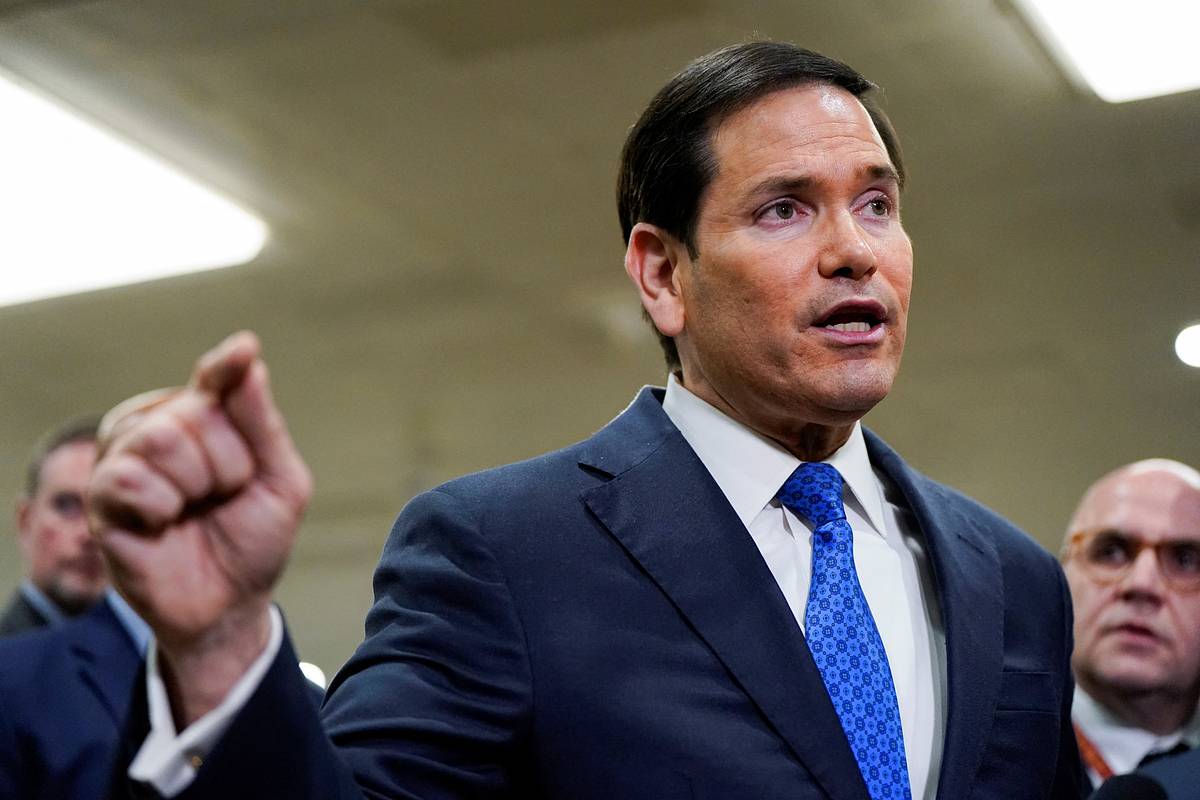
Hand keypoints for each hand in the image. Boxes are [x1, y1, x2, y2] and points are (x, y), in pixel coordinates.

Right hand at [88, 331, 311, 723]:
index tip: (244, 351)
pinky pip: (129, 477)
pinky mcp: (101, 498)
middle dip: (228, 464)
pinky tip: (163, 524)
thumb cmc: (254, 539)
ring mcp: (126, 459)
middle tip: (224, 497)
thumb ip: (261, 422)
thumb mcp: (280, 480)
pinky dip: (160, 506)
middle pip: (194, 412)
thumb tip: (246, 356)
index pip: (215, 378)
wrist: (230, 604)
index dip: (227, 367)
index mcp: (205, 419)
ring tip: (194, 511)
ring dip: (195, 485)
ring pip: (159, 438)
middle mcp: (160, 428)